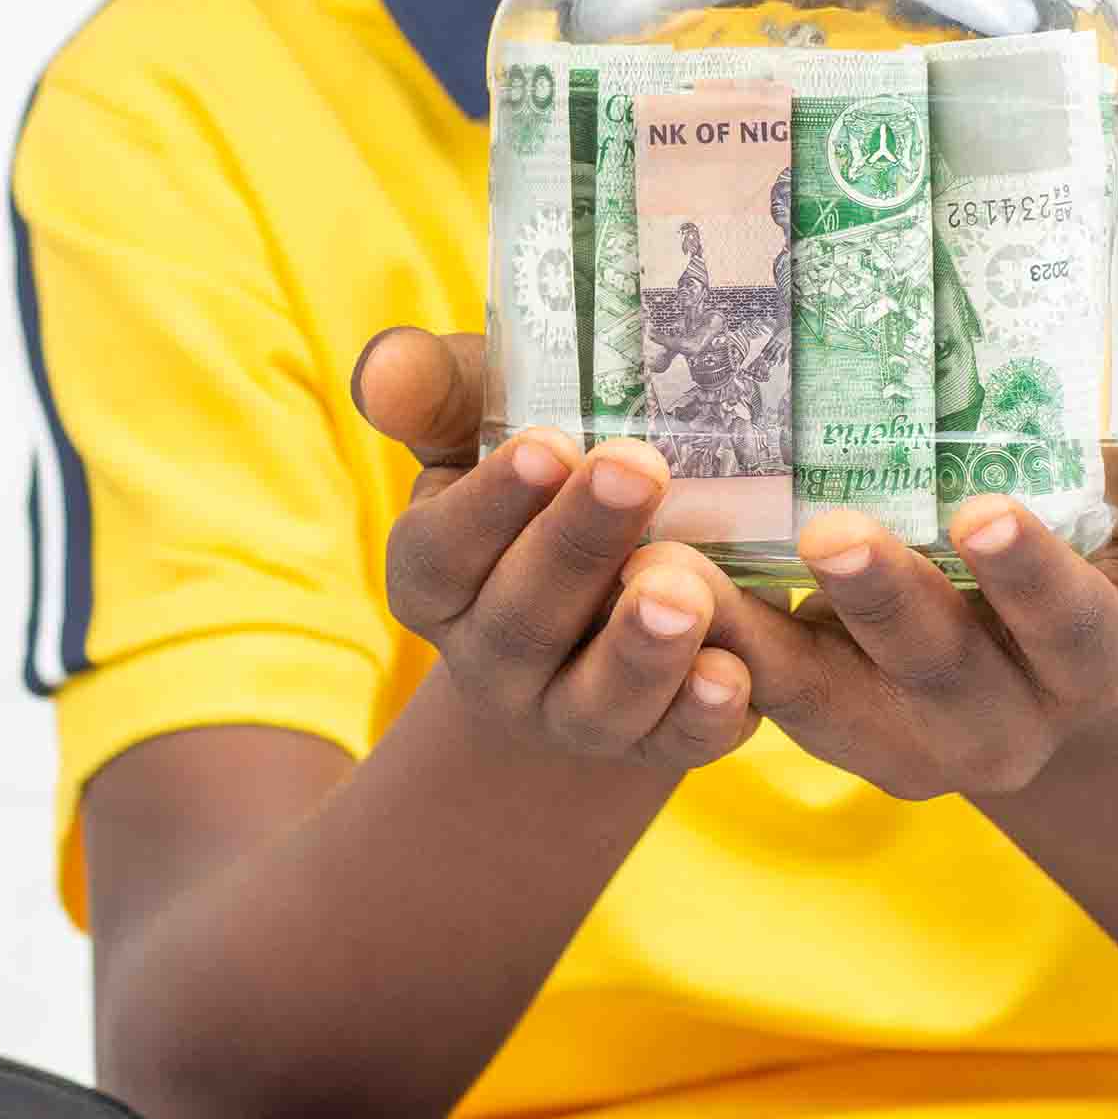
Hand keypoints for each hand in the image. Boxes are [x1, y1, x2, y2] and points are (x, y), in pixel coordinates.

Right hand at [350, 329, 759, 771]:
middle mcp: (495, 661)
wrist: (617, 579)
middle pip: (521, 619)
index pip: (439, 554)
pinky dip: (702, 714)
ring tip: (683, 589)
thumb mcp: (483, 423)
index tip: (548, 444)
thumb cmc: (541, 479)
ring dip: (639, 646)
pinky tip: (732, 673)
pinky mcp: (657, 741)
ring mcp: (574, 712)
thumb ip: (436, 392)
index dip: (488, 505)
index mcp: (438, 581)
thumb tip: (385, 374)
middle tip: (637, 470)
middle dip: (578, 545)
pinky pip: (675, 744)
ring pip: (595, 699)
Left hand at [691, 431, 1117, 804]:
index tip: (983, 509)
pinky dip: (695, 650)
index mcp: (1087, 662)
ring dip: (752, 639)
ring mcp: (892, 738)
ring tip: (686, 567)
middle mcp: (995, 724)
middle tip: (830, 530)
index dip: (1030, 574)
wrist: (1005, 628)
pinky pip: (748, 699)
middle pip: (937, 670)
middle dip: (885, 602)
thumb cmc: (1082, 532)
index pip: (1069, 624)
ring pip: (819, 700)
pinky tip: (640, 584)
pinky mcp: (809, 727)